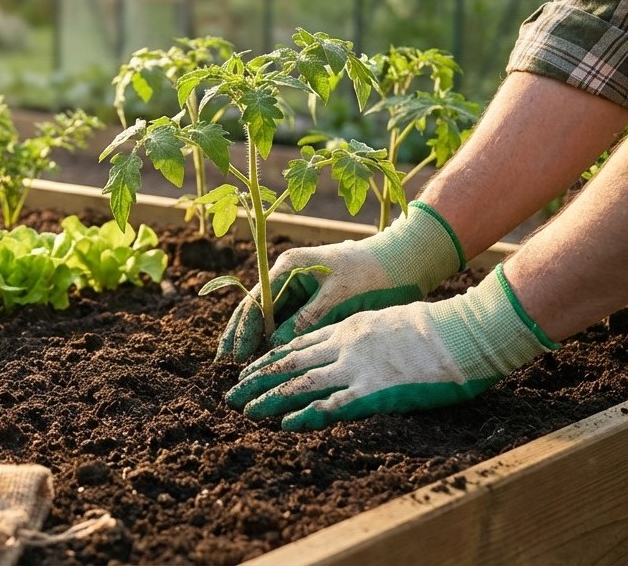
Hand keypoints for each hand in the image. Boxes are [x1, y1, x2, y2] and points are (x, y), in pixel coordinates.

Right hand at [216, 201, 464, 361]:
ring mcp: (299, 290)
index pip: (257, 302)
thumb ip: (306, 318)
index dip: (243, 330)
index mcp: (289, 268)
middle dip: (239, 336)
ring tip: (238, 365)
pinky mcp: (312, 303)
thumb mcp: (339, 296)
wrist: (403, 262)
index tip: (235, 355)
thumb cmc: (372, 274)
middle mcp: (288, 278)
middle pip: (255, 310)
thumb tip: (276, 345)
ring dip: (254, 340)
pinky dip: (275, 340)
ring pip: (268, 319)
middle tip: (224, 363)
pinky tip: (268, 359)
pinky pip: (286, 323)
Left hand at [225, 265, 556, 429]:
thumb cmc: (438, 327)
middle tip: (233, 394)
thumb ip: (367, 335)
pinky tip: (285, 424)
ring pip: (301, 383)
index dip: (270, 358)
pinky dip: (305, 415)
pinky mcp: (374, 390)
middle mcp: (345, 345)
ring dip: (270, 399)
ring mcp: (358, 367)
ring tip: (247, 411)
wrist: (464, 331)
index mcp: (350, 327)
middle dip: (257, 379)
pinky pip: (331, 405)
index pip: (298, 343)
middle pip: (289, 362)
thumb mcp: (390, 321)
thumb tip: (358, 348)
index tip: (250, 370)